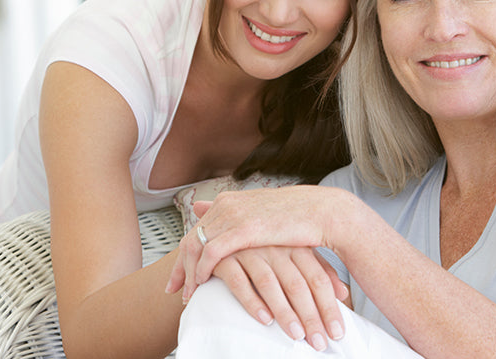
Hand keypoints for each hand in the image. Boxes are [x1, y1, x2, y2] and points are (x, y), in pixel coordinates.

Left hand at [165, 186, 339, 305]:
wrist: (323, 212)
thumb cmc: (298, 217)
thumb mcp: (262, 216)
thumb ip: (236, 217)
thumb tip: (212, 213)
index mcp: (230, 201)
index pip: (196, 229)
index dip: (184, 255)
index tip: (178, 276)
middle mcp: (227, 205)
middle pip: (190, 239)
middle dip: (179, 268)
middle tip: (173, 290)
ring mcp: (233, 215)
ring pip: (196, 247)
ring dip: (189, 274)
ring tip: (188, 295)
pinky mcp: (243, 228)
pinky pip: (211, 253)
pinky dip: (202, 270)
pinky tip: (202, 284)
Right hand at [214, 246, 347, 350]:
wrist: (222, 231)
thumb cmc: (264, 246)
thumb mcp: (294, 252)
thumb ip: (318, 269)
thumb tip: (343, 293)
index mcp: (295, 246)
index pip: (318, 278)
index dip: (328, 306)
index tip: (336, 332)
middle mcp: (275, 247)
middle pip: (297, 284)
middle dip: (311, 316)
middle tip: (319, 342)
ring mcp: (250, 251)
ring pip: (270, 284)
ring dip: (284, 312)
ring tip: (296, 335)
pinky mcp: (225, 258)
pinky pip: (238, 281)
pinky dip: (252, 302)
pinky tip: (264, 319)